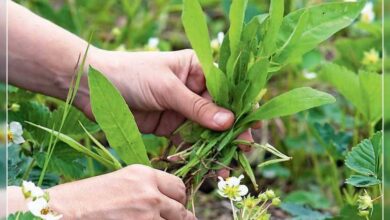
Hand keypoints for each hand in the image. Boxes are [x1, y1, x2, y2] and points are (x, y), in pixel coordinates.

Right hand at [47, 165, 195, 219]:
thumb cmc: (87, 198)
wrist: (63, 211)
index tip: (177, 205)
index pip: (179, 187)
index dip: (179, 199)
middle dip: (179, 216)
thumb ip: (145, 187)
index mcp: (145, 174)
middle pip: (181, 209)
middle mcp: (150, 192)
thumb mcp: (121, 182)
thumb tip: (163, 199)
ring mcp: (148, 215)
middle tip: (174, 219)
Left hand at [82, 49, 258, 148]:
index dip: (239, 108)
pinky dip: (198, 151)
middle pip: (219, 111)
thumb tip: (228, 122)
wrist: (94, 87)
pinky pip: (189, 140)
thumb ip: (197, 107)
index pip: (226, 88)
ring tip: (226, 165)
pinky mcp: (171, 125)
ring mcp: (183, 108)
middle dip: (230, 132)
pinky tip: (208, 164)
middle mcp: (194, 88)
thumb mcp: (167, 87)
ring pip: (206, 129)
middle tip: (242, 151)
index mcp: (198, 69)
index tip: (249, 128)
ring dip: (216, 146)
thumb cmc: (132, 74)